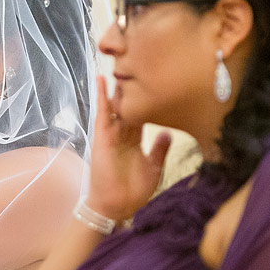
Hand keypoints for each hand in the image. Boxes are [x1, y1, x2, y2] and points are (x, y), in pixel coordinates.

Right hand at [86, 75, 170, 220]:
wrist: (116, 206)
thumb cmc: (133, 191)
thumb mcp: (154, 168)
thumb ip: (159, 150)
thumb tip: (168, 132)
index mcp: (135, 140)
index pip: (142, 113)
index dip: (147, 98)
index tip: (156, 80)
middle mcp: (123, 134)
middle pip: (128, 104)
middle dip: (131, 86)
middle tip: (137, 63)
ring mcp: (112, 133)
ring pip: (115, 104)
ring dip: (116, 85)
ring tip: (118, 62)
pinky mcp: (102, 136)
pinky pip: (102, 113)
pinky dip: (101, 96)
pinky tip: (101, 79)